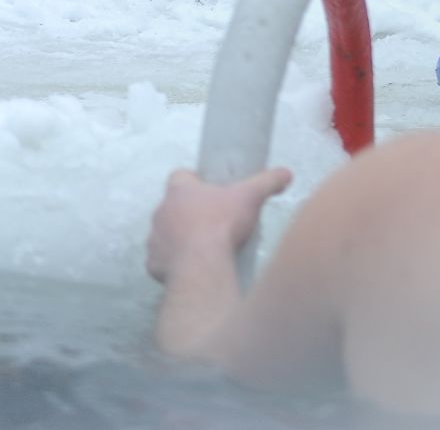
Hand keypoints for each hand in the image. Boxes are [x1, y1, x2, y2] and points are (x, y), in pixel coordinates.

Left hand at [147, 167, 291, 283]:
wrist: (202, 266)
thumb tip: (286, 173)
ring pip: (165, 233)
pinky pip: (161, 259)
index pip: (179, 176)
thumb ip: (268, 181)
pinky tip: (192, 266)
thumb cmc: (222, 224)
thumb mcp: (252, 196)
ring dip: (179, 236)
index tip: (210, 190)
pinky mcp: (153, 263)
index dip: (194, 181)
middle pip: (172, 206)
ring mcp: (154, 239)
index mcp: (179, 191)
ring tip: (203, 246)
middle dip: (188, 211)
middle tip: (213, 220)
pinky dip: (174, 261)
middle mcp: (161, 212)